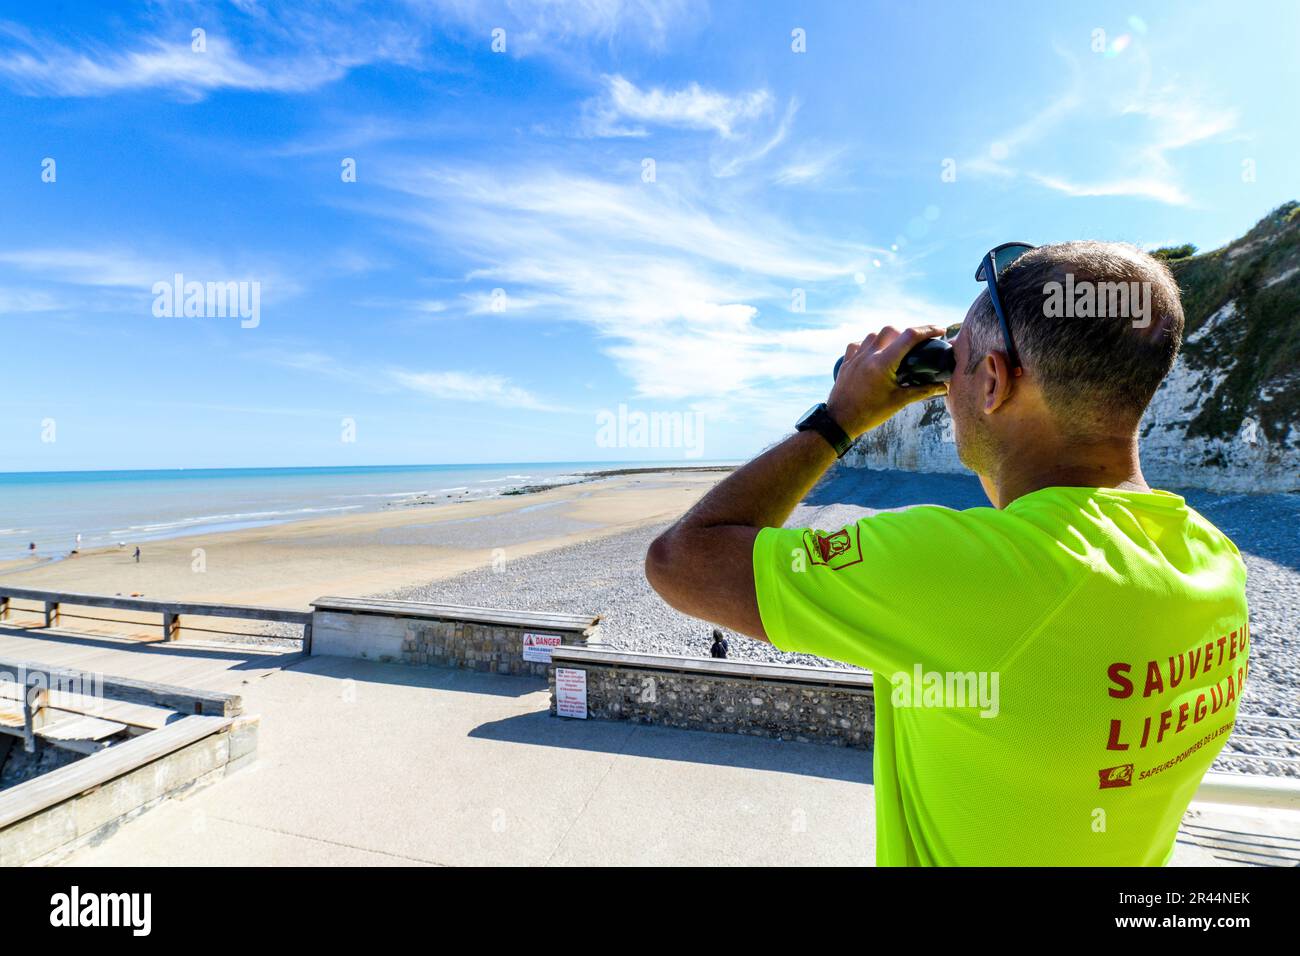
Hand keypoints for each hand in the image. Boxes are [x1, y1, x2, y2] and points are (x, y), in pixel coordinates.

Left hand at [826, 324, 948, 438]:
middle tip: (917, 344)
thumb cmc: (870, 414)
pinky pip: (858, 344)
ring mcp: (855, 357)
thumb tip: (943, 387)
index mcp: (883, 364)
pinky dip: (868, 344)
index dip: (928, 330)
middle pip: (892, 330)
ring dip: (887, 337)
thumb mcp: (899, 402)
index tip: (940, 330)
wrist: (839, 422)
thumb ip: (922, 391)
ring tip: (896, 349)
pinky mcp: (846, 362)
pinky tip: (874, 353)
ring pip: (873, 335)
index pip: (910, 336)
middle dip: (907, 333)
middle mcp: (868, 356)